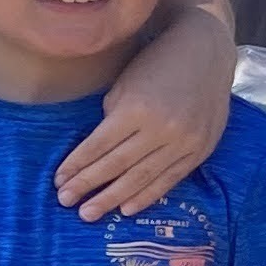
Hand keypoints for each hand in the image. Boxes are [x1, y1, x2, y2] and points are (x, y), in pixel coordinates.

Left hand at [58, 38, 230, 219]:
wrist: (206, 52)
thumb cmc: (157, 62)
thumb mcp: (126, 83)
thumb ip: (113, 118)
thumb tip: (98, 151)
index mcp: (136, 108)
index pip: (99, 146)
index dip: (77, 166)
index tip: (59, 181)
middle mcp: (161, 129)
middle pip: (117, 165)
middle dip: (89, 186)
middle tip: (66, 201)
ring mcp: (183, 142)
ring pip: (142, 177)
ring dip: (113, 198)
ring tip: (90, 213)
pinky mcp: (199, 150)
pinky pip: (169, 179)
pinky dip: (147, 196)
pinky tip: (126, 209)